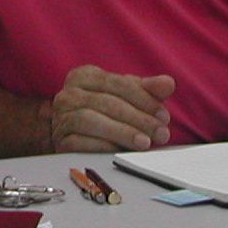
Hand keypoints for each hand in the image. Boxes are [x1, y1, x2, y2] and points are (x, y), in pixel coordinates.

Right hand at [49, 65, 174, 152]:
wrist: (80, 140)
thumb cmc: (109, 113)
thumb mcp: (130, 98)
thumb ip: (149, 90)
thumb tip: (168, 83)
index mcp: (85, 76)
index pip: (118, 83)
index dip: (144, 99)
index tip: (164, 116)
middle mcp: (68, 93)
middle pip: (107, 102)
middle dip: (138, 118)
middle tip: (160, 133)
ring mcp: (60, 117)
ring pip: (91, 120)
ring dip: (122, 132)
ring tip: (145, 143)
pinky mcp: (59, 141)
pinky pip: (79, 143)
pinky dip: (103, 146)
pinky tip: (121, 152)